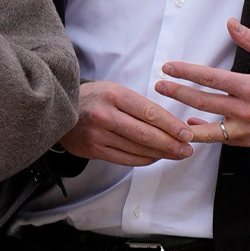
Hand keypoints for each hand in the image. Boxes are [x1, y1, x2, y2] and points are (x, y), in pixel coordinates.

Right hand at [60, 80, 193, 165]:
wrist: (62, 108)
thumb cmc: (95, 98)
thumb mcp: (115, 90)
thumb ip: (139, 105)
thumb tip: (170, 123)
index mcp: (114, 95)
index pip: (149, 112)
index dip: (171, 125)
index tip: (186, 133)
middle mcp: (106, 115)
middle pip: (146, 134)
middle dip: (171, 143)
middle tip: (187, 148)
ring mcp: (99, 134)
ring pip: (138, 148)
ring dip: (161, 153)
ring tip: (176, 154)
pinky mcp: (95, 150)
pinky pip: (126, 159)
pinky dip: (144, 159)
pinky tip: (155, 157)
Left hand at [154, 18, 249, 147]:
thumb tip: (231, 23)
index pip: (209, 78)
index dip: (185, 72)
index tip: (167, 67)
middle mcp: (246, 110)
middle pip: (202, 101)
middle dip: (177, 93)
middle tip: (158, 85)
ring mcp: (247, 129)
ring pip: (208, 128)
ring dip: (183, 120)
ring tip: (163, 114)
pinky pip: (221, 139)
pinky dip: (204, 132)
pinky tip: (191, 124)